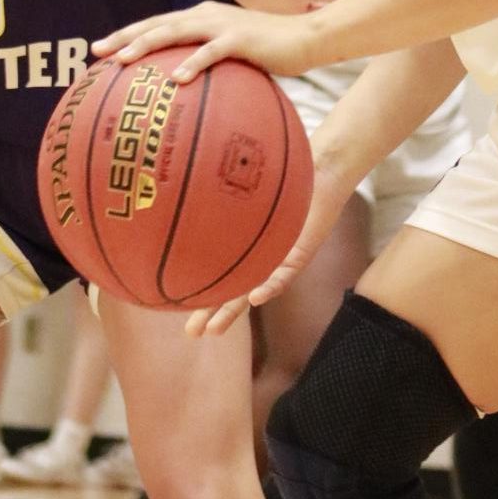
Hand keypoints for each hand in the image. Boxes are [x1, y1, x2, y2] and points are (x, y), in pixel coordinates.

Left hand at [92, 1, 317, 83]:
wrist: (306, 38)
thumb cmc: (270, 51)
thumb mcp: (233, 55)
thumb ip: (209, 63)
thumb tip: (186, 90)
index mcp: (201, 18)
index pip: (157, 25)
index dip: (127, 35)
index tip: (100, 49)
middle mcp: (206, 16)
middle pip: (157, 24)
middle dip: (125, 37)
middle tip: (97, 51)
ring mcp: (222, 26)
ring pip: (176, 32)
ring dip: (148, 44)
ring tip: (123, 60)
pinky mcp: (241, 39)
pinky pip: (211, 52)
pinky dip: (193, 63)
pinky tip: (177, 79)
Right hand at [185, 154, 357, 337]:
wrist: (321, 165)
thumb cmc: (281, 169)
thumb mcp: (242, 183)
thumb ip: (220, 193)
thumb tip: (180, 183)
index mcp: (245, 244)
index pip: (220, 271)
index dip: (201, 290)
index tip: (176, 305)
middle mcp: (261, 254)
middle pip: (233, 289)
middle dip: (211, 311)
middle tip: (190, 333)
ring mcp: (280, 256)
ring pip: (256, 290)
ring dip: (235, 310)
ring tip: (214, 329)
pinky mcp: (303, 251)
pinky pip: (285, 273)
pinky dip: (271, 286)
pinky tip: (255, 297)